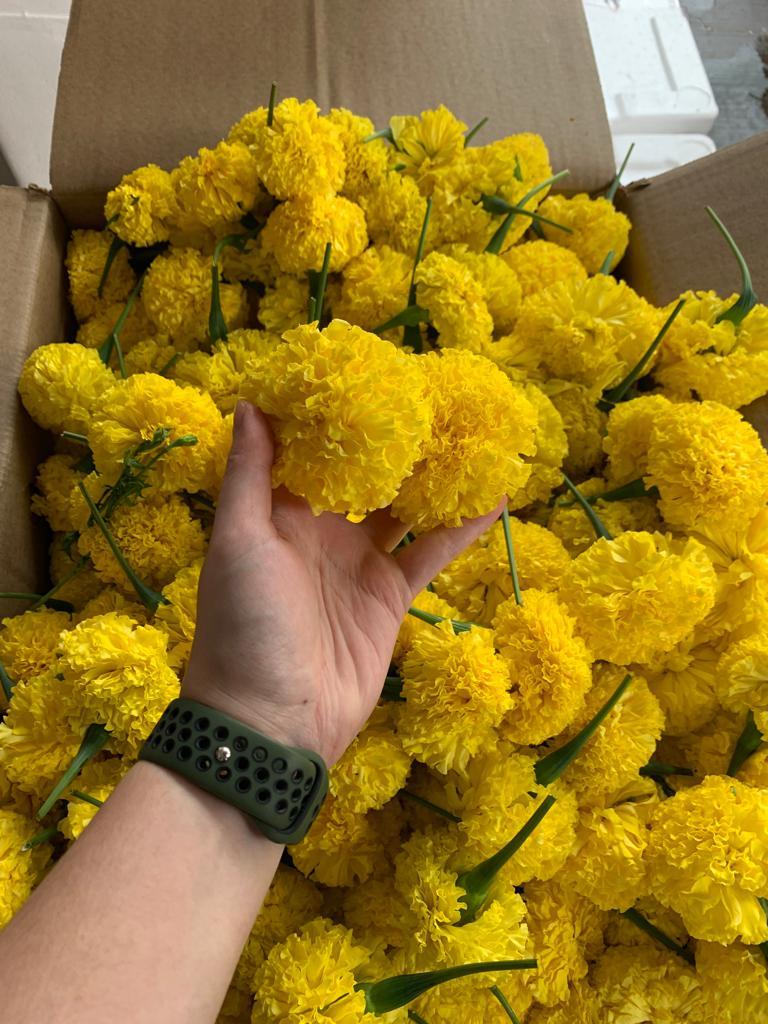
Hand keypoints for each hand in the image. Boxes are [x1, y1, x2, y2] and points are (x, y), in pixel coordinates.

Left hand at [182, 401, 503, 764]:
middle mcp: (322, 531)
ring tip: (471, 432)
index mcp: (280, 513)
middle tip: (434, 393)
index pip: (311, 451)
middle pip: (364, 474)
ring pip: (403, 507)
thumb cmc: (244, 623)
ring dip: (432, 475)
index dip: (337, 414)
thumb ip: (250, 474)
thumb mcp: (240, 541)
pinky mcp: (390, 596)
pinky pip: (430, 552)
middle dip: (393, 439)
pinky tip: (493, 496)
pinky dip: (460, 527)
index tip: (369, 371)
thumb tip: (252, 401)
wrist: (272, 720)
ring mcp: (359, 563)